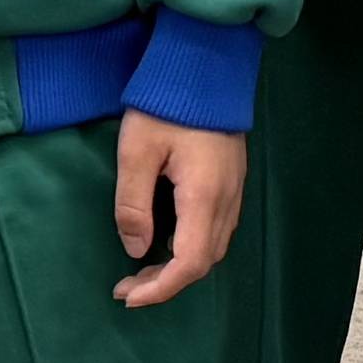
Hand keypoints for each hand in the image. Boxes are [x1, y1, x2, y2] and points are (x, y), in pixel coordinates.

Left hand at [114, 116, 245, 304]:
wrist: (205, 67)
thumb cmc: (166, 105)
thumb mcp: (136, 152)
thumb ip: (133, 204)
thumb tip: (136, 249)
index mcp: (204, 197)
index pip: (189, 263)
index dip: (160, 289)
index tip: (128, 296)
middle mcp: (226, 200)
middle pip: (203, 262)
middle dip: (165, 283)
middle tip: (127, 285)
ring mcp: (235, 190)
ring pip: (213, 247)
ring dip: (179, 267)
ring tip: (143, 269)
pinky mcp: (232, 181)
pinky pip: (217, 229)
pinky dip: (191, 247)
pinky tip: (166, 239)